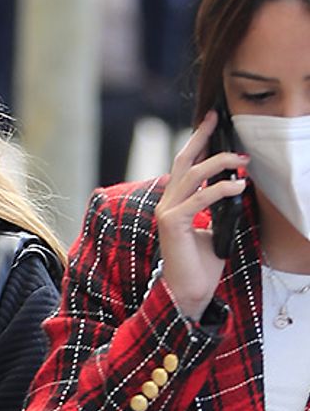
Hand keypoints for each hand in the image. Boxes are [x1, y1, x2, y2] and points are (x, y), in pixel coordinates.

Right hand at [156, 112, 247, 320]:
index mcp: (175, 202)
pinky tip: (238, 186)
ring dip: (220, 163)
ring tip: (242, 162)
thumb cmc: (201, 264)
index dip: (198, 141)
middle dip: (201, 137)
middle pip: (183, 160)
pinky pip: (199, 198)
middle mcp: (168, 203)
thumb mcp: (215, 228)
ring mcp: (168, 212)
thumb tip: (236, 188)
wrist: (189, 291)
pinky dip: (220, 189)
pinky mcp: (173, 223)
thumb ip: (219, 208)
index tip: (212, 121)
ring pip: (192, 174)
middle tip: (218, 119)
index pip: (185, 165)